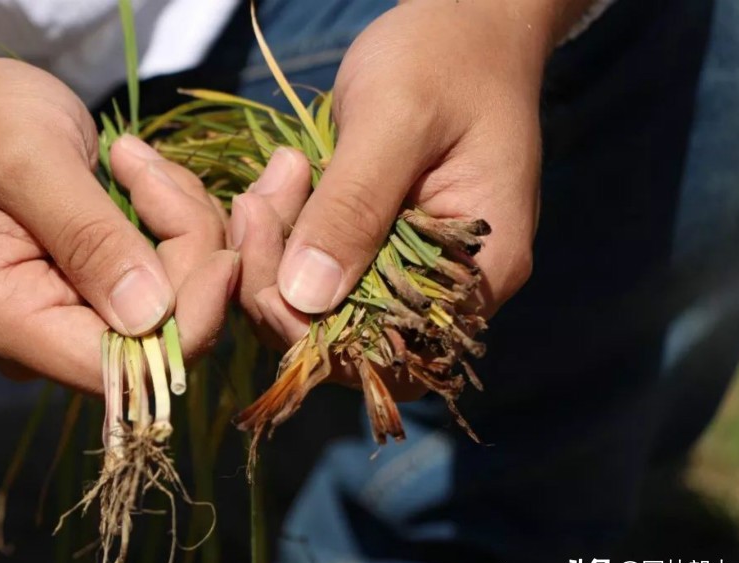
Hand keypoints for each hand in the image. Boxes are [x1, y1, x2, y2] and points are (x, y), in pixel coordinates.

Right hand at [0, 44, 234, 390]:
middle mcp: (43, 338)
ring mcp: (75, 318)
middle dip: (188, 249)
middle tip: (149, 168)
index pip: (121, 366)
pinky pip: (172, 277)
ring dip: (185, 225)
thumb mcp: (27, 158)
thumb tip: (151, 315)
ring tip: (135, 160)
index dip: (189, 319)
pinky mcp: (103, 294)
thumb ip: (87, 235)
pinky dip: (178, 225)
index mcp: (5, 319)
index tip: (222, 250)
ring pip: (180, 302)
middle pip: (163, 333)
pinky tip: (144, 177)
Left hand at [234, 0, 586, 387]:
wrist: (468, 23)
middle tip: (257, 204)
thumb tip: (306, 297)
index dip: (316, 332)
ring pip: (328, 311)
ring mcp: (415, 269)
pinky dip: (288, 242)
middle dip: (284, 288)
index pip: (392, 353)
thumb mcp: (397, 120)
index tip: (267, 253)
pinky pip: (325, 273)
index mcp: (480, 270)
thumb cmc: (445, 57)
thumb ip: (355, 206)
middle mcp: (450, 288)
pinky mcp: (384, 247)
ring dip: (278, 260)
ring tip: (269, 186)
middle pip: (351, 342)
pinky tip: (277, 191)